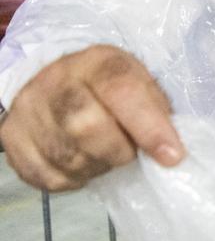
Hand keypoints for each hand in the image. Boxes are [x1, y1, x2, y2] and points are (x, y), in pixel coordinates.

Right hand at [0, 45, 183, 191]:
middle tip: (131, 152)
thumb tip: (170, 152)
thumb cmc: (112, 89)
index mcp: (97, 62)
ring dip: (98, 166)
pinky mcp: (11, 139)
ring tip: (107, 154)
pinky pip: (48, 177)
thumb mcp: (142, 84)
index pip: (121, 91)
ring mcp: (26, 110)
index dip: (149, 127)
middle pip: (86, 128)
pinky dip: (75, 179)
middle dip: (119, 150)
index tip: (172, 156)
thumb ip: (157, 111)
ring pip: (67, 158)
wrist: (59, 86)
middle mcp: (54, 81)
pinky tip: (84, 163)